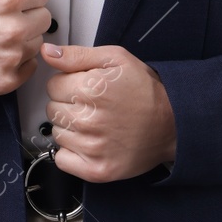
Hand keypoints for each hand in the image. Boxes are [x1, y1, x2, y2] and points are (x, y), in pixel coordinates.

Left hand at [39, 43, 176, 183]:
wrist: (173, 124)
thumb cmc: (145, 90)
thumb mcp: (115, 59)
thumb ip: (76, 55)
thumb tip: (48, 52)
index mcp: (91, 89)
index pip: (53, 85)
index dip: (69, 83)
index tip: (85, 87)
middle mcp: (89, 120)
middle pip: (52, 109)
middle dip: (68, 104)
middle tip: (93, 105)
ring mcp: (92, 148)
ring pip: (57, 133)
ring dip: (70, 127)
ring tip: (95, 122)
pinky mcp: (97, 170)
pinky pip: (62, 160)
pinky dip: (71, 152)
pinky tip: (89, 141)